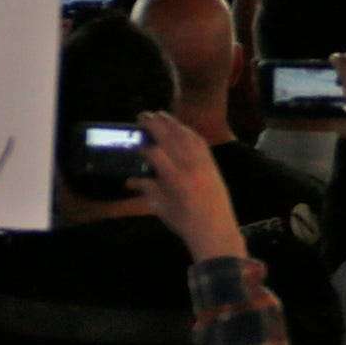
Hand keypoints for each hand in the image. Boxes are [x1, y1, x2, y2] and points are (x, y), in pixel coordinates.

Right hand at [139, 111, 249, 261]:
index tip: (135, 143)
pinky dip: (188, 132)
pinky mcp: (212, 164)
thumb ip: (147, 190)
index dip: (143, 146)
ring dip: (173, 123)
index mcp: (176, 180)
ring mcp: (203, 164)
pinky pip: (200, 142)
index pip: (156, 154)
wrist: (215, 230)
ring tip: (160, 114)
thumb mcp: (161, 208)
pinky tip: (181, 127)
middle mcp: (190, 167)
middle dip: (156, 124)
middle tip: (143, 115)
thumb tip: (130, 180)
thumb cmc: (185, 223)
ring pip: (187, 136)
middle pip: (171, 138)